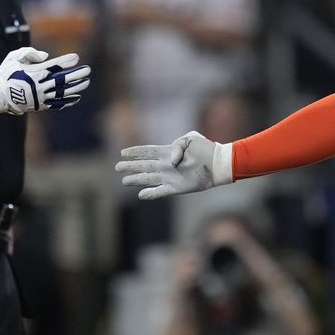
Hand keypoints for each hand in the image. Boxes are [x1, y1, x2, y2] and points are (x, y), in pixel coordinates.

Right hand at [0, 46, 91, 115]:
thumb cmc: (5, 73)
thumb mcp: (13, 57)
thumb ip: (29, 53)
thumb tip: (46, 56)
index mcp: (33, 72)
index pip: (54, 66)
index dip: (66, 61)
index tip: (76, 57)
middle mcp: (39, 85)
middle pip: (62, 80)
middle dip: (76, 74)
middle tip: (87, 70)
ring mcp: (40, 97)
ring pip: (62, 92)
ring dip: (75, 87)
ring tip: (86, 82)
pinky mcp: (40, 106)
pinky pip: (57, 104)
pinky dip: (67, 101)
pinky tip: (77, 97)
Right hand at [116, 131, 232, 200]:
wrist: (217, 164)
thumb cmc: (205, 148)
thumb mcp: (190, 139)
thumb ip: (177, 146)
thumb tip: (171, 160)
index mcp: (167, 152)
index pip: (147, 152)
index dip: (135, 152)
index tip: (122, 153)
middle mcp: (166, 165)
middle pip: (144, 165)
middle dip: (130, 166)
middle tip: (117, 167)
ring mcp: (170, 177)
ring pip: (148, 179)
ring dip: (136, 180)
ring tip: (124, 180)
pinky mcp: (176, 187)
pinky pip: (160, 192)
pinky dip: (151, 194)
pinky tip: (141, 195)